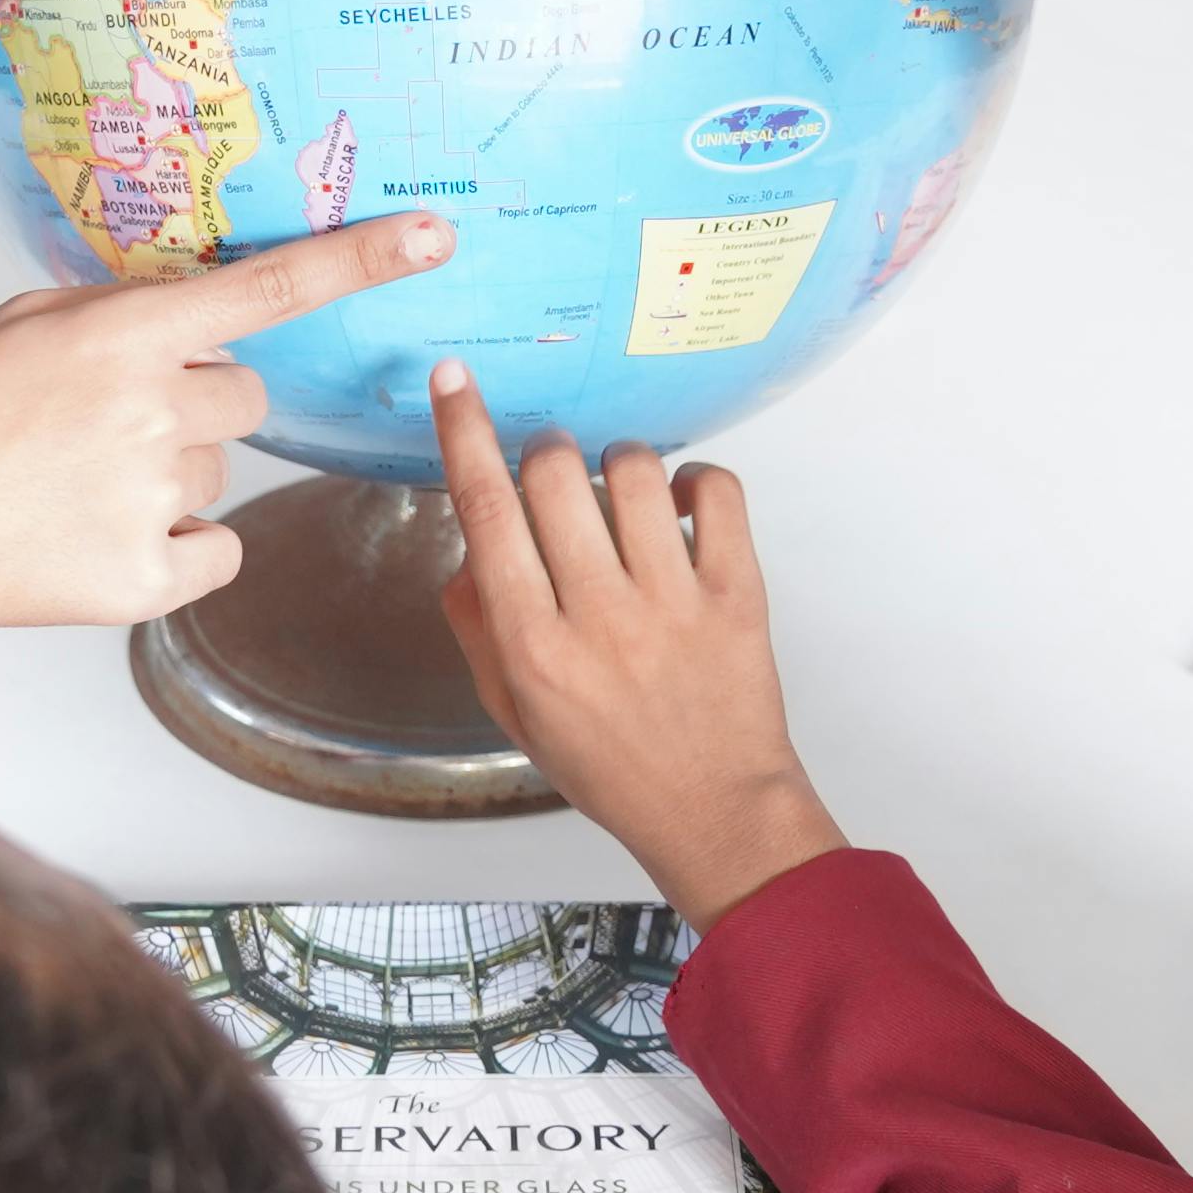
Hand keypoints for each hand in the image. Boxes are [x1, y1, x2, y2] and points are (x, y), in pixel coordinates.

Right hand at [0, 213, 453, 776]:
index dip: (360, 259)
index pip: (268, 289)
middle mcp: (153, 410)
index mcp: (120, 335)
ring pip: (221, 475)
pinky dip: (176, 551)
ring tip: (76, 487)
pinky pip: (215, 551)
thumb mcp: (14, 329)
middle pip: (245, 397)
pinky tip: (99, 539)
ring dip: (171, 476)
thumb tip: (174, 316)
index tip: (436, 235)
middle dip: (197, 404)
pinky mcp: (150, 580)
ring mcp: (155, 499)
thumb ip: (108, 314)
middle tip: (111, 427)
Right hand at [428, 365, 843, 923]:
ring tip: (624, 500)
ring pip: (635, 470)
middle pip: (554, 474)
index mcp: (533, 646)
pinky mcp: (738, 594)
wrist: (713, 812)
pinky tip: (681, 510)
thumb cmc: (610, 765)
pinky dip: (695, 480)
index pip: (485, 511)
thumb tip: (470, 544)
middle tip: (557, 481)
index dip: (464, 431)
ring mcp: (674, 602)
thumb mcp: (515, 712)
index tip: (454, 380)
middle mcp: (599, 616)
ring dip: (620, 465)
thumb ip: (480, 626)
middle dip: (547, 455)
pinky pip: (718, 490)